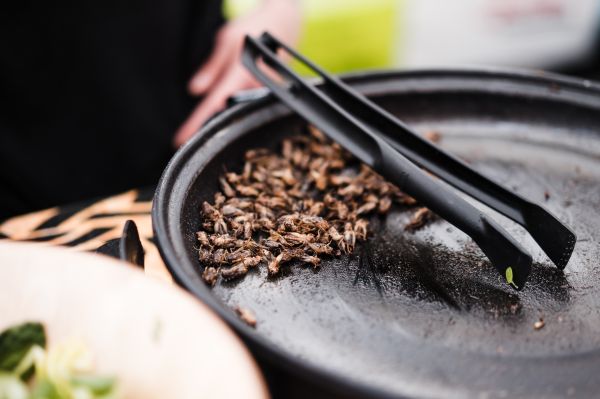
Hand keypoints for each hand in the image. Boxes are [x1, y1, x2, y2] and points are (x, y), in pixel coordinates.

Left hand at [173, 0, 300, 146]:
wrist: (285, 22)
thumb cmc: (253, 28)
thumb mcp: (225, 41)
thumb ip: (211, 69)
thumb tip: (195, 90)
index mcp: (239, 75)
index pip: (212, 104)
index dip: (196, 123)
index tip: (182, 138)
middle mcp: (253, 86)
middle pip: (226, 111)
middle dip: (211, 118)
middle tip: (195, 125)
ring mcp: (263, 91)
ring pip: (237, 106)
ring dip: (228, 103)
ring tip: (223, 94)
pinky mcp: (268, 92)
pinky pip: (248, 101)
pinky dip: (239, 98)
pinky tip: (238, 89)